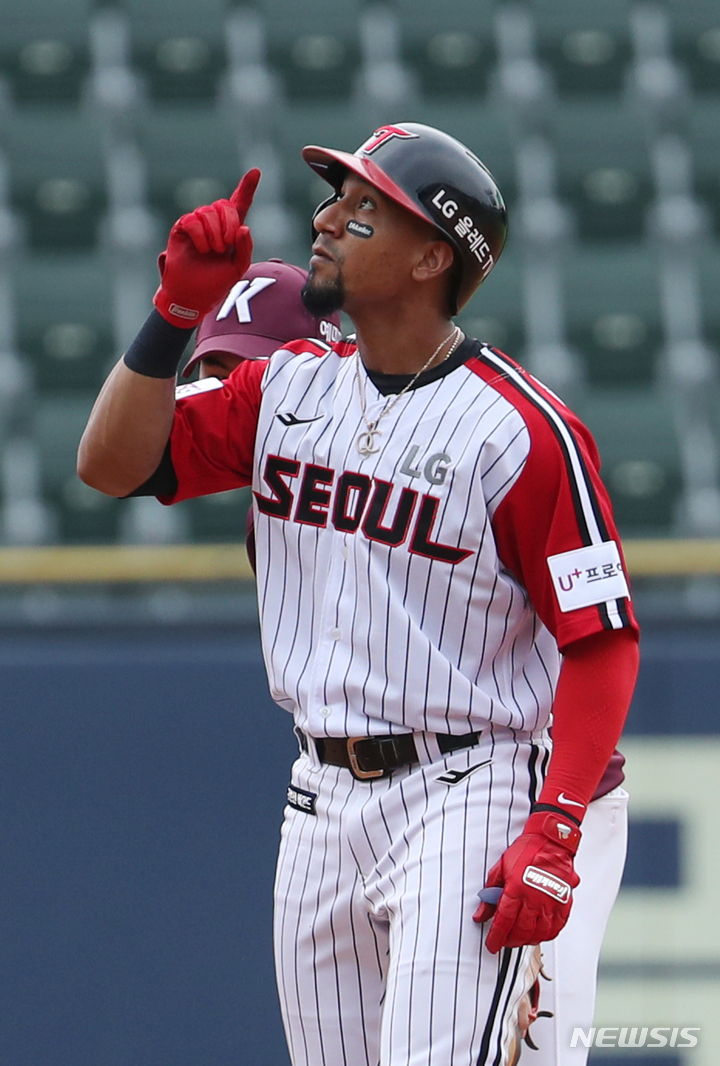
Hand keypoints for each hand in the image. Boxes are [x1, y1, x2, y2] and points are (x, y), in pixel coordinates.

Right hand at [153, 168, 260, 326]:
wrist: (193, 296)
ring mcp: (197, 224)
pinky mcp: (181, 228)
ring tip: (212, 251)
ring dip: (214, 233)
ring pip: (208, 212)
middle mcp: (213, 223)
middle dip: (229, 224)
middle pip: (225, 205)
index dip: (247, 188)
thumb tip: (243, 227)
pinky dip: (200, 235)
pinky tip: (201, 249)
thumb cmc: (216, 283)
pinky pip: (192, 220)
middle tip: (225, 246)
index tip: (256, 172)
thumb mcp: (238, 267)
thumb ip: (245, 247)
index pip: (240, 204)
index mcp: (230, 230)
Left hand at [473, 810, 580, 952]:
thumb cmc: (526, 851)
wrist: (550, 840)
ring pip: (539, 933)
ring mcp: (551, 902)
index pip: (504, 921)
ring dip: (527, 940)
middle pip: (521, 931)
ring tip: (520, 938)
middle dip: (510, 941)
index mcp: (516, 888)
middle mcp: (534, 898)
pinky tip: (539, 934)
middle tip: (504, 941)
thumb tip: (480, 914)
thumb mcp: (500, 868)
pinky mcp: (564, 903)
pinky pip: (555, 928)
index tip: (491, 945)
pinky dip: (546, 935)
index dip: (496, 937)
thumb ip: (489, 893)